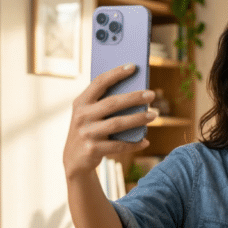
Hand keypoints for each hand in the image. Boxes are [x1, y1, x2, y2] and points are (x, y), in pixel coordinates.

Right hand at [63, 63, 156, 179]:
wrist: (73, 160)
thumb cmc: (88, 131)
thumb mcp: (89, 115)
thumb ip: (105, 104)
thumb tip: (136, 94)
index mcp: (81, 102)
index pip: (99, 82)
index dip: (116, 73)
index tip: (133, 66)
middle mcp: (82, 116)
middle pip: (112, 103)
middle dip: (134, 97)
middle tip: (151, 95)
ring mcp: (87, 133)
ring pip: (117, 123)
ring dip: (138, 119)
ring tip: (154, 115)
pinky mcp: (93, 149)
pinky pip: (119, 145)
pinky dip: (134, 143)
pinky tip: (145, 141)